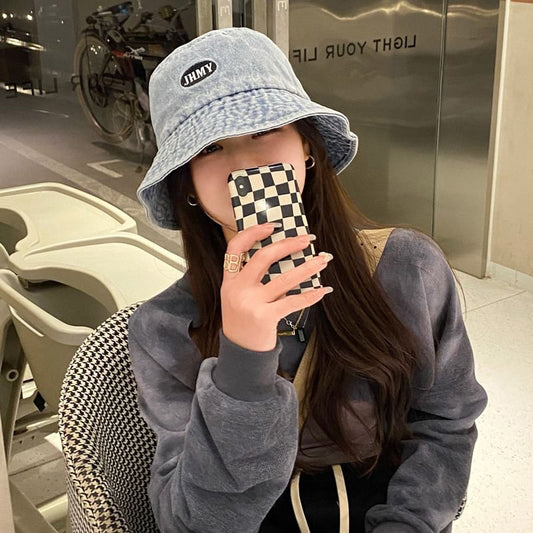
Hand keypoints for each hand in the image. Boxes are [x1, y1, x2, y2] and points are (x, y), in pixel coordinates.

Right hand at [221, 223, 332, 351]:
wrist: (241, 353)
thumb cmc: (244, 322)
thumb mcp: (239, 297)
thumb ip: (252, 279)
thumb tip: (283, 256)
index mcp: (229, 281)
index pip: (234, 248)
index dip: (252, 233)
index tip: (273, 226)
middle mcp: (237, 289)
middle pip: (263, 257)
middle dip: (288, 244)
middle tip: (307, 239)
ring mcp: (250, 303)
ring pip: (283, 279)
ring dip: (307, 267)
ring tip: (322, 261)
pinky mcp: (265, 317)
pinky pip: (292, 302)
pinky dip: (311, 295)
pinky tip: (323, 290)